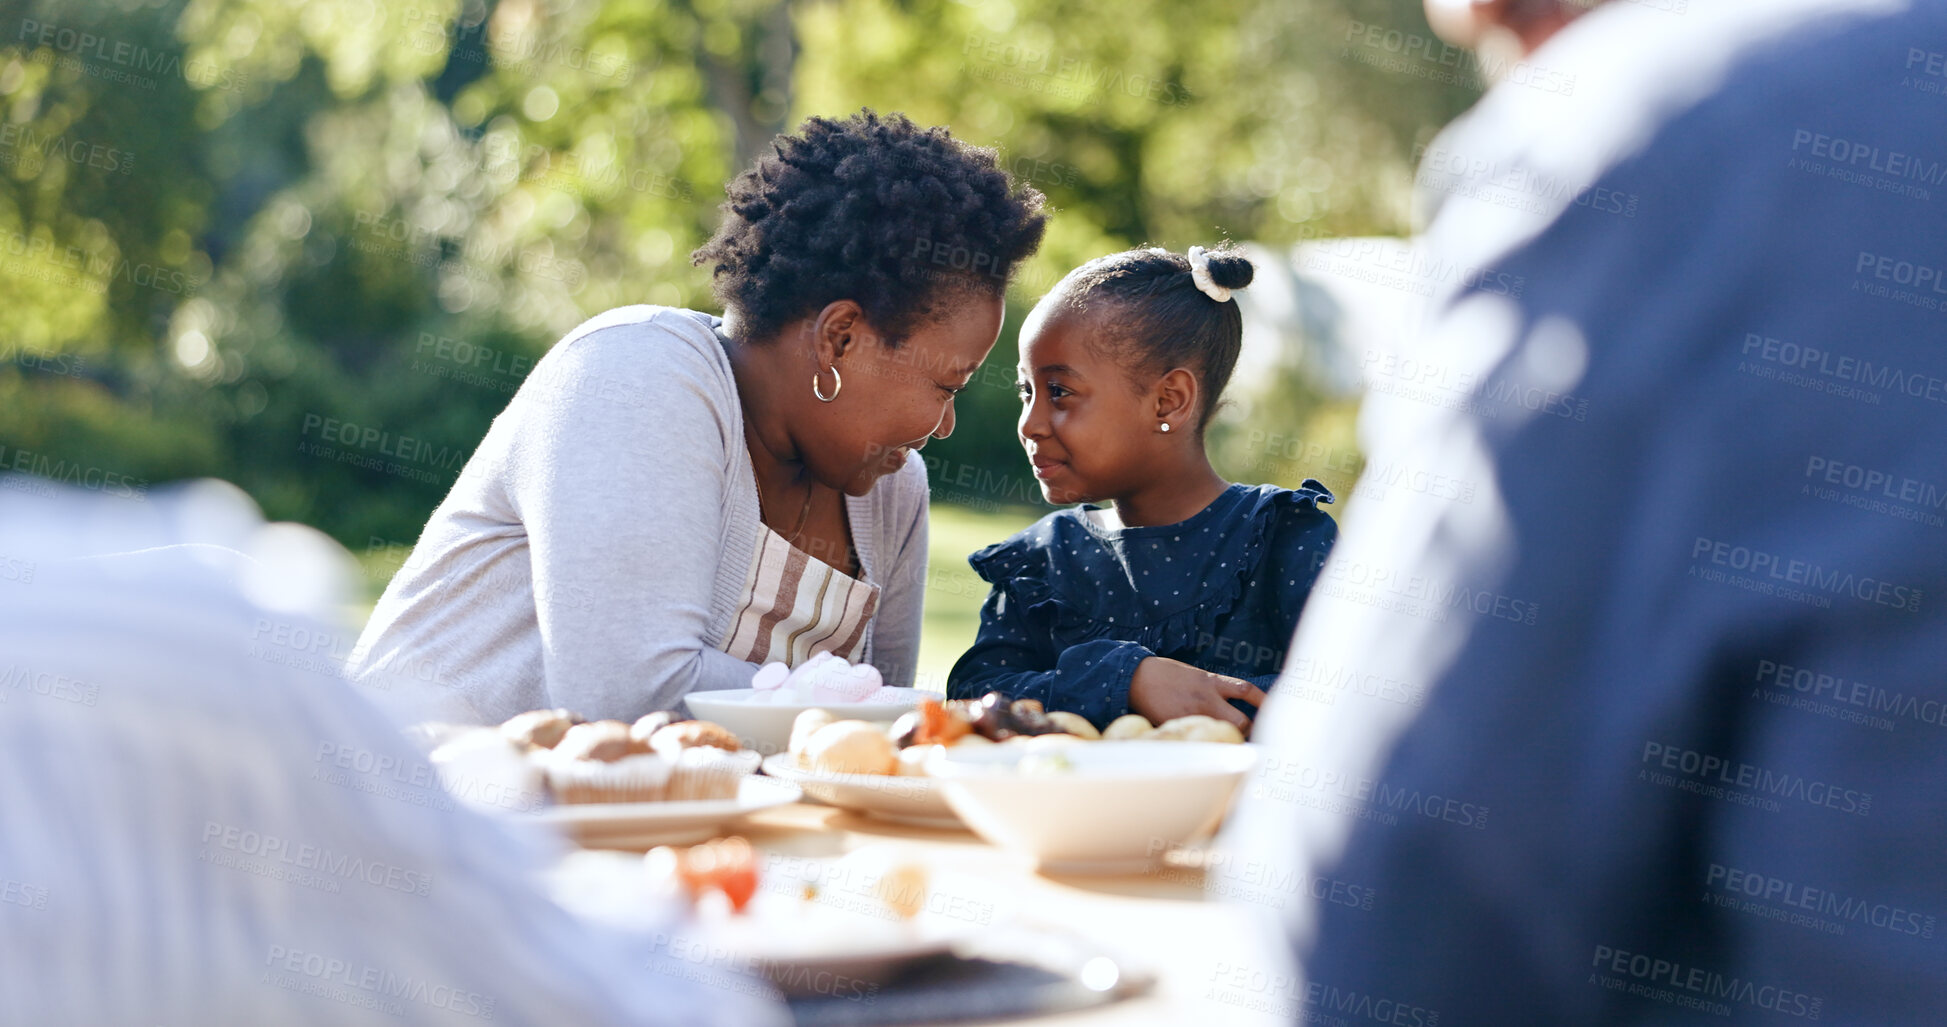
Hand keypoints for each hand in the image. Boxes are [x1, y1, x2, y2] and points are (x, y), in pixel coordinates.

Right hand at [1128, 656, 1264, 733]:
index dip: (1264, 701)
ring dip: (1228, 741)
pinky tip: (1203, 746)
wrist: (1136, 677)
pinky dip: (1204, 744)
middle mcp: (1207, 698)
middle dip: (1248, 731)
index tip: (1273, 709)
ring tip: (1228, 745)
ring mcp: (1193, 714)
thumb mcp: (1196, 676)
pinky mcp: (1180, 727)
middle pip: (1241, 721)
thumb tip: (1232, 708)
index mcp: (1212, 681)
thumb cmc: (1166, 675)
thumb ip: (1215, 691)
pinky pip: (1199, 740)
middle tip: (1250, 736)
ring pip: (1222, 734)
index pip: (1246, 691)